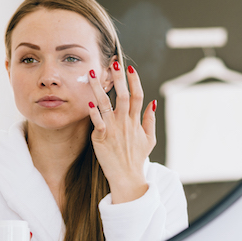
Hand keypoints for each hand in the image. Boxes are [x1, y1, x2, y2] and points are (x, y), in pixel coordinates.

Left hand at [87, 63, 156, 203]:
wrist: (127, 176)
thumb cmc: (137, 158)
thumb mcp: (149, 139)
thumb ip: (149, 119)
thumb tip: (153, 101)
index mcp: (136, 121)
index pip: (138, 96)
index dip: (134, 81)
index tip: (129, 68)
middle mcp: (125, 122)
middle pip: (124, 96)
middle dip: (118, 79)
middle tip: (113, 63)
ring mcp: (113, 129)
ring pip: (106, 104)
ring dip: (99, 88)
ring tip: (92, 75)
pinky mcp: (102, 138)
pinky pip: (98, 122)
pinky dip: (94, 113)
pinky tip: (88, 102)